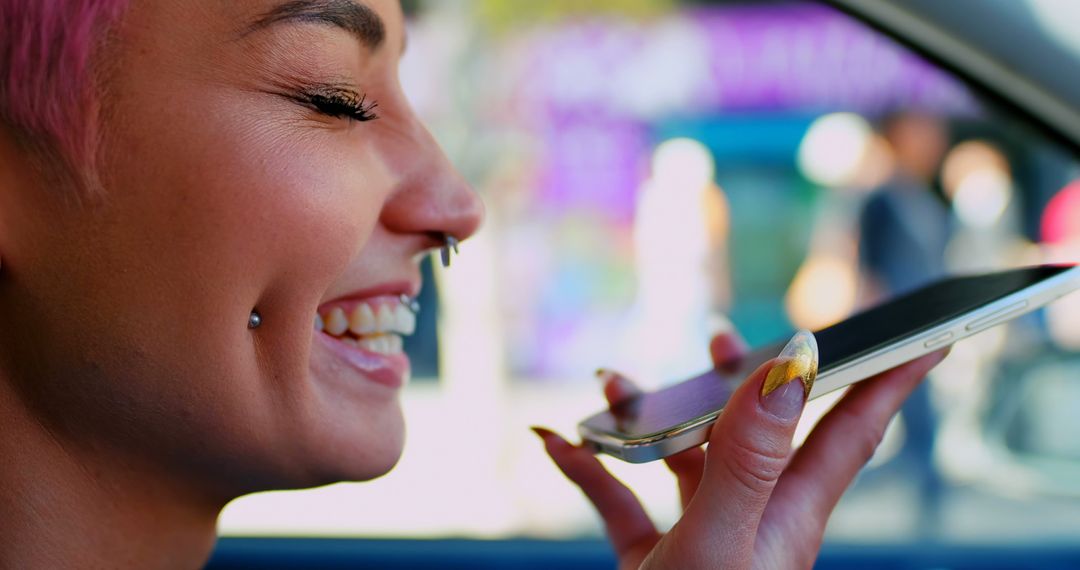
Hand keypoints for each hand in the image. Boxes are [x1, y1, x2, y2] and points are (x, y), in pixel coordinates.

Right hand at [533, 330, 947, 569]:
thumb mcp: (724, 539)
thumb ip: (750, 457)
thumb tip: (788, 366)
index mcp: (788, 513)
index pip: (851, 432)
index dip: (890, 381)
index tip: (924, 336)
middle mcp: (752, 519)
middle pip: (760, 433)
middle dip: (744, 380)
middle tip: (723, 338)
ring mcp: (703, 540)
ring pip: (681, 461)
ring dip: (647, 420)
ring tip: (614, 385)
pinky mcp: (655, 562)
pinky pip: (622, 502)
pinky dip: (591, 470)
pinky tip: (561, 444)